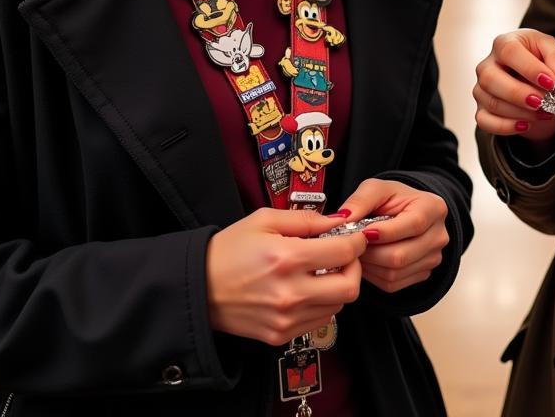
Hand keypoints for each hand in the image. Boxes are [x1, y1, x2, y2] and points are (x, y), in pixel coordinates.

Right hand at [206, 207, 366, 345]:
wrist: (197, 288)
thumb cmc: (228, 250)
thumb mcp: (265, 220)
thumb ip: (306, 219)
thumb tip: (338, 222)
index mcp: (286, 259)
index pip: (344, 252)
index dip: (356, 241)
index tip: (355, 236)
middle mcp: (289, 293)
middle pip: (350, 287)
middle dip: (354, 267)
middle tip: (344, 256)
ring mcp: (285, 318)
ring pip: (338, 306)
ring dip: (339, 286)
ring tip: (322, 271)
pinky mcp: (279, 335)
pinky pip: (319, 320)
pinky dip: (322, 304)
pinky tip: (308, 288)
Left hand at [334, 179, 448, 293]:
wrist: (405, 212)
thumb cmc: (393, 199)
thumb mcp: (376, 188)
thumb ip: (360, 200)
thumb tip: (342, 219)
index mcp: (433, 208)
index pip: (413, 225)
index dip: (385, 232)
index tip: (362, 232)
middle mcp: (439, 235)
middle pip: (401, 255)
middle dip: (371, 252)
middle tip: (354, 244)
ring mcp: (433, 258)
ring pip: (394, 273)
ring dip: (370, 265)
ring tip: (359, 251)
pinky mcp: (422, 274)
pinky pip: (393, 284)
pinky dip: (374, 275)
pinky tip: (369, 260)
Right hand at [474, 28, 554, 142]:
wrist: (532, 78)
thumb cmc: (538, 58)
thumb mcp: (551, 49)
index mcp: (503, 43)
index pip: (509, 52)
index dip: (529, 68)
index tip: (550, 82)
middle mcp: (487, 65)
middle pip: (491, 79)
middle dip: (519, 94)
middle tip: (543, 102)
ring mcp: (482, 88)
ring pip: (491, 102)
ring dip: (520, 112)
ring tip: (544, 113)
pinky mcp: (482, 108)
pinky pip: (485, 121)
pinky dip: (506, 126)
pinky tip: (526, 125)